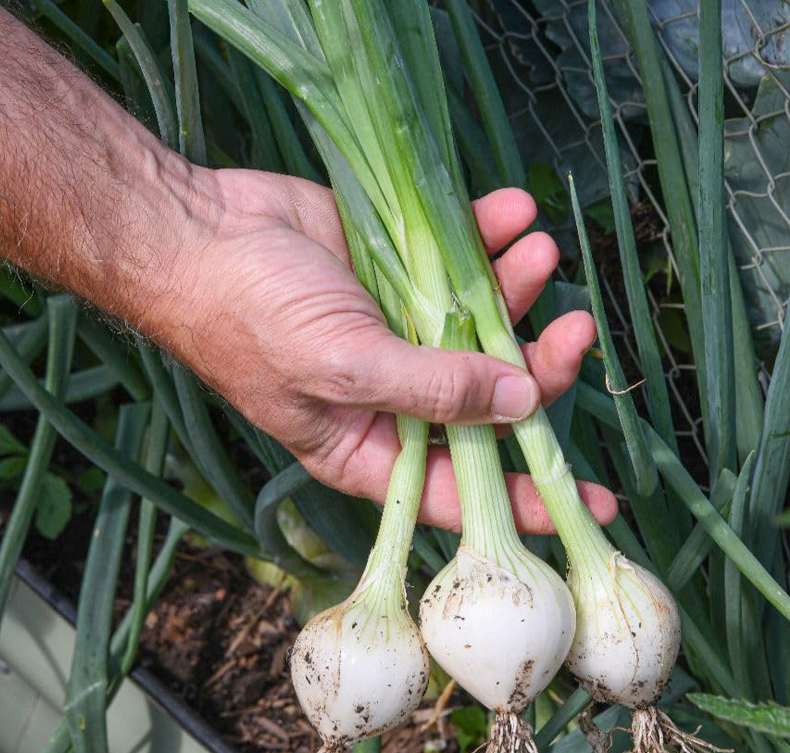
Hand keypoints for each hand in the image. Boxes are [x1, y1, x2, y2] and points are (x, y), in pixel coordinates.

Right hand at [154, 169, 616, 533]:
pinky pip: (462, 262)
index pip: (463, 490)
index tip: (594, 504)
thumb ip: (433, 390)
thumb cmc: (247, 315)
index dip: (527, 499)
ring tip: (540, 252)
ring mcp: (403, 334)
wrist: (195, 230)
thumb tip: (521, 401)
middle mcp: (396, 400)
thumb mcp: (342, 367)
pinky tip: (512, 211)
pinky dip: (492, 238)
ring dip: (521, 293)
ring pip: (485, 328)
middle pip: (491, 403)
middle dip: (540, 368)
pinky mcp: (402, 274)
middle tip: (575, 329)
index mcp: (373, 449)